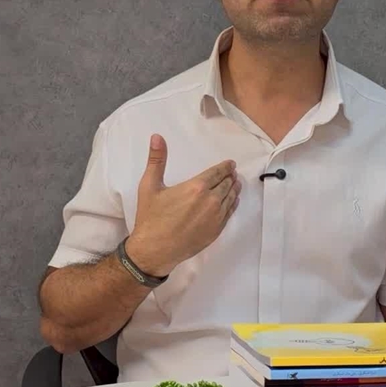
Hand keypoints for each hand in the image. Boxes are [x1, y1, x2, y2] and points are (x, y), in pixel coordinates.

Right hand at [127, 134, 240, 275]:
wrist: (155, 250)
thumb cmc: (151, 218)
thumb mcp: (149, 186)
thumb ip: (156, 160)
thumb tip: (157, 136)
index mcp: (196, 187)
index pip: (217, 173)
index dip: (225, 167)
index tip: (231, 164)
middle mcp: (210, 200)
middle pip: (226, 184)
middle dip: (230, 177)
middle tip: (234, 173)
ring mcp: (215, 217)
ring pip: (230, 199)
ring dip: (234, 189)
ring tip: (236, 184)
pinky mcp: (216, 231)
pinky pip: (229, 214)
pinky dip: (233, 205)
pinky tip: (234, 201)